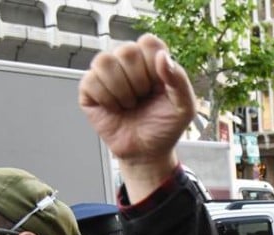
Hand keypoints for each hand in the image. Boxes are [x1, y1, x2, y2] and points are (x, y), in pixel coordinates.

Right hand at [79, 35, 194, 198]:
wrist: (146, 152)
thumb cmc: (164, 128)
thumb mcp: (184, 108)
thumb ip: (179, 81)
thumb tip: (162, 57)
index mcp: (151, 62)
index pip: (148, 42)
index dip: (153, 64)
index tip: (158, 86)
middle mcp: (127, 63)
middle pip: (127, 50)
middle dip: (139, 82)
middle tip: (142, 98)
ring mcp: (106, 74)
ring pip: (105, 61)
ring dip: (122, 90)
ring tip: (129, 104)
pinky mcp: (89, 88)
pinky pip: (90, 80)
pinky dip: (107, 99)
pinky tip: (114, 108)